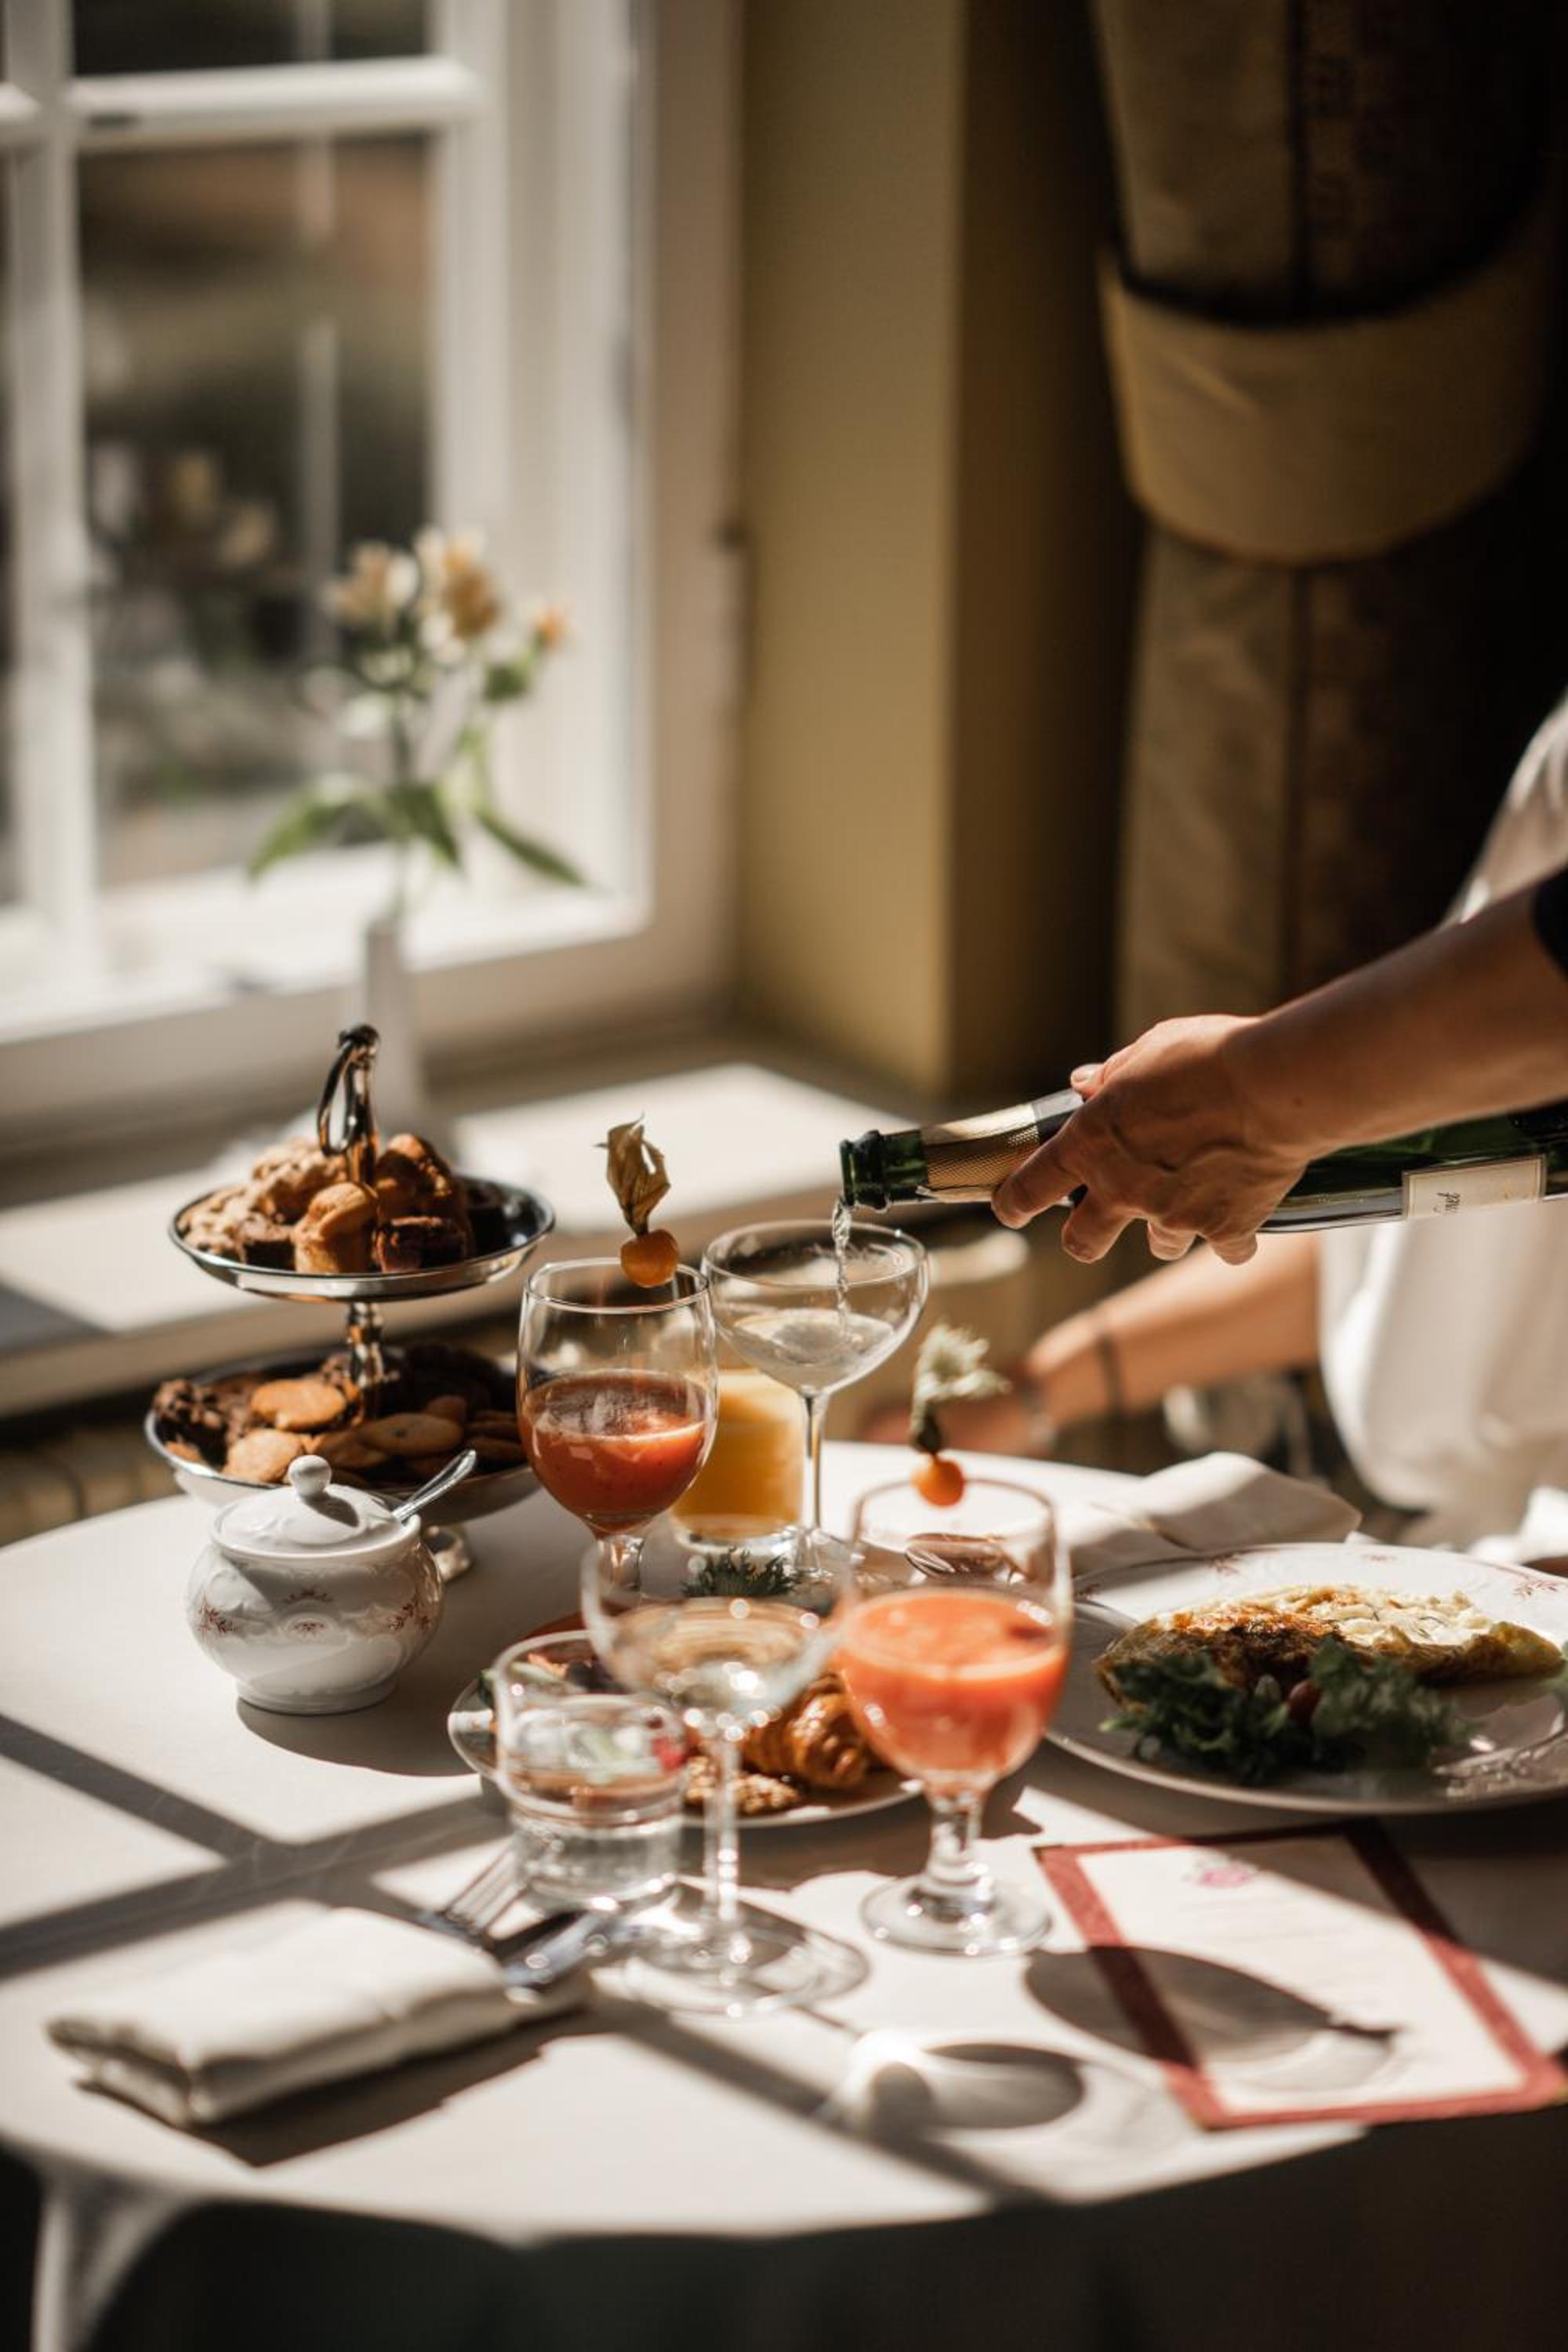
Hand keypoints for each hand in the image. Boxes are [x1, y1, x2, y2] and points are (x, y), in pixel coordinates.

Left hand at [991, 1015, 1307, 1263]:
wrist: (1276, 1086)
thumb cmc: (1209, 1057)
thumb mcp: (1149, 1050)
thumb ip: (1111, 1076)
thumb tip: (1083, 1084)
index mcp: (1092, 1142)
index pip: (1032, 1184)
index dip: (1014, 1202)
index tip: (1010, 1209)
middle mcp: (1125, 1189)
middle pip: (1082, 1243)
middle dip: (1085, 1239)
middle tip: (1097, 1226)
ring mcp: (1174, 1215)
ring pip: (1160, 1246)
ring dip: (1170, 1228)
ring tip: (1192, 1196)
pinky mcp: (1225, 1229)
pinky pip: (1228, 1249)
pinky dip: (1234, 1237)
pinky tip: (1245, 1210)